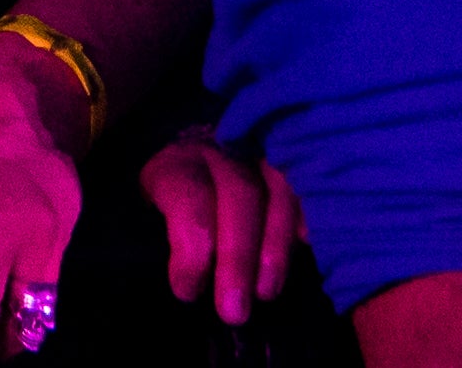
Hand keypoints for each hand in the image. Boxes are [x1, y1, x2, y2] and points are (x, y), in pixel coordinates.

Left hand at [143, 126, 305, 329]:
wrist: (199, 162)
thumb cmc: (176, 204)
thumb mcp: (154, 214)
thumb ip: (172, 237)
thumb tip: (185, 285)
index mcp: (178, 162)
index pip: (186, 193)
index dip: (189, 245)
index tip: (188, 292)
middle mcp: (222, 150)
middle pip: (238, 195)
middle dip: (237, 257)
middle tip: (233, 310)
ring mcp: (261, 152)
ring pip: (278, 191)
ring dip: (275, 247)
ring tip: (266, 293)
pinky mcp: (290, 163)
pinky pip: (305, 187)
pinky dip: (307, 217)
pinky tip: (305, 245)